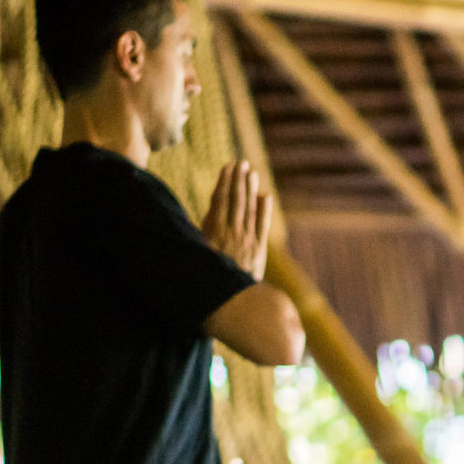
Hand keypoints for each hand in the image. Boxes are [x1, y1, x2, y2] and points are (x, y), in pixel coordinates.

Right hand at [202, 160, 271, 280]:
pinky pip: (262, 225)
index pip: (220, 200)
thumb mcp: (198, 251)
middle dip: (238, 180)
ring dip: (250, 189)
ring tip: (251, 172)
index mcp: (214, 231)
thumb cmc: (207, 275)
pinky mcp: (258, 249)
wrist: (229, 299)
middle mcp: (232, 232)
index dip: (224, 182)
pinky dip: (264, 210)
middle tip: (240, 163)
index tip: (227, 167)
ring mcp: (247, 240)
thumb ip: (203, 229)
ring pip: (249, 209)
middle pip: (236, 200)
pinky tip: (265, 196)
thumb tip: (209, 209)